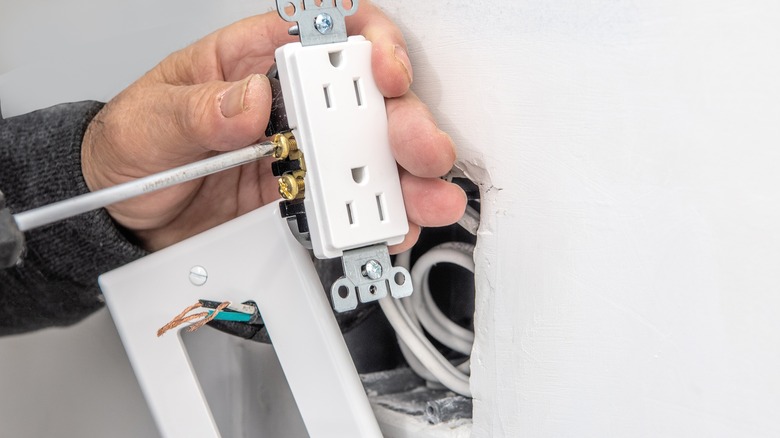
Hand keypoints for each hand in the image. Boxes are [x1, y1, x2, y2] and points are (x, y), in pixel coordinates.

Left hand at [81, 1, 465, 251]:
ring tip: (427, 196)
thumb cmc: (135, 150)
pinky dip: (383, 218)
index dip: (367, 40)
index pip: (324, 34)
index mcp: (256, 63)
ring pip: (374, 154)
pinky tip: (398, 226)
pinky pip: (354, 206)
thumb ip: (199, 110)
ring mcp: (306, 156)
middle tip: (417, 145)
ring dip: (409, 175)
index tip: (381, 69)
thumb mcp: (151, 121)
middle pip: (367, 99)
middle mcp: (293, 107)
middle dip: (404, 119)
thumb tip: (248, 100)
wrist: (125, 219)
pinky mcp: (308, 202)